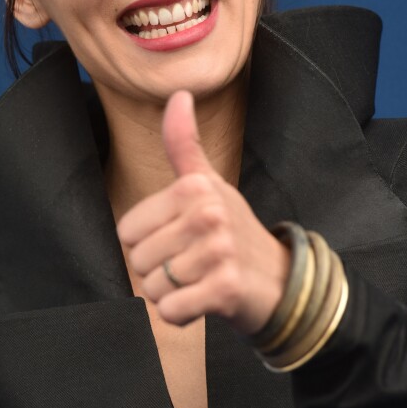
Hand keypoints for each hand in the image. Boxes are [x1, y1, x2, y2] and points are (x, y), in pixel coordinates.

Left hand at [116, 91, 289, 332]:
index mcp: (194, 187)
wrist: (279, 279)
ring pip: (153, 288)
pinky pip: (171, 310)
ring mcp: (218, 250)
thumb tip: (178, 93)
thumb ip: (183, 142)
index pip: (127, 230)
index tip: (178, 238)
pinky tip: (202, 300)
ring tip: (199, 280)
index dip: (147, 241)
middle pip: (138, 260)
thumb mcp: (207, 182)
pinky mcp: (225, 288)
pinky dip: (180, 314)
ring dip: (171, 293)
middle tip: (191, 263)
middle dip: (158, 271)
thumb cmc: (232, 229)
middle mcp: (207, 213)